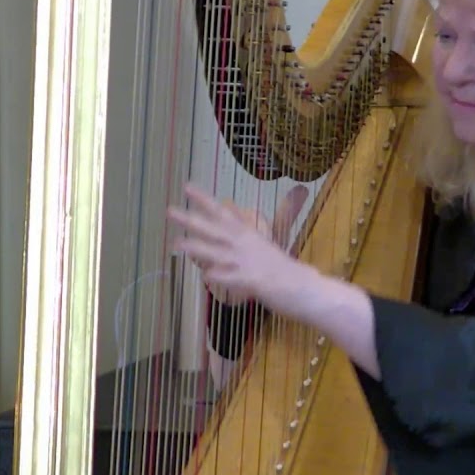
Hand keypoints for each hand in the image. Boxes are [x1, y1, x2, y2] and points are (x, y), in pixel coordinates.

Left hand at [168, 183, 309, 306]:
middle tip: (169, 210)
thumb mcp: (264, 248)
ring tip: (176, 244)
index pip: (224, 213)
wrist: (305, 287)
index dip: (204, 200)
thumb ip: (247, 239)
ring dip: (197, 247)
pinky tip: (205, 276)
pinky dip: (220, 276)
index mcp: (249, 235)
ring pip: (218, 252)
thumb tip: (232, 229)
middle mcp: (246, 245)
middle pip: (214, 229)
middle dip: (191, 219)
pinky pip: (232, 278)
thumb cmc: (285, 270)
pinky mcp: (254, 281)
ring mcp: (249, 262)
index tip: (187, 187)